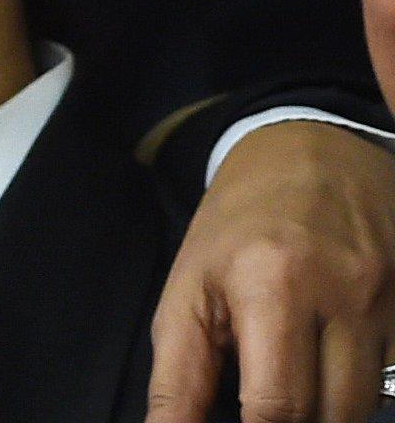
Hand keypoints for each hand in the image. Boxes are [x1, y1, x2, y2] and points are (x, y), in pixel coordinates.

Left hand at [147, 121, 394, 422]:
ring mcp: (388, 298)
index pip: (276, 405)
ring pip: (367, 403)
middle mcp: (343, 292)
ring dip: (328, 412)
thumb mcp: (187, 288)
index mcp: (272, 284)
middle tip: (262, 401)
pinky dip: (361, 384)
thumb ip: (178, 374)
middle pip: (330, 413)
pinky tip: (331, 361)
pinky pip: (393, 372)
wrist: (310, 154)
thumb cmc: (235, 228)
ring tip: (292, 385)